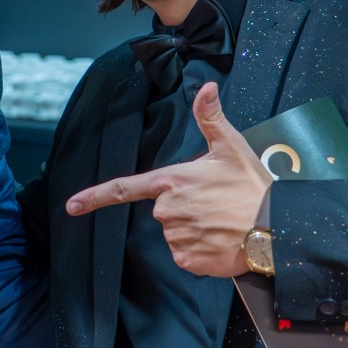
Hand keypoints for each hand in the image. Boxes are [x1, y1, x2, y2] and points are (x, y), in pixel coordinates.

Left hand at [65, 82, 272, 277]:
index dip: (95, 197)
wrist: (276, 228)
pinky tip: (220, 239)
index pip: (125, 188)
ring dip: (194, 228)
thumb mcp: (231, 147)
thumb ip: (210, 118)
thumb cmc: (252, 186)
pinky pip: (185, 254)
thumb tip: (206, 87)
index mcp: (172, 181)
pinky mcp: (188, 260)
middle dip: (184, 206)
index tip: (71, 206)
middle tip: (215, 202)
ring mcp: (176, 237)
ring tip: (222, 221)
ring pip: (175, 232)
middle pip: (164, 209)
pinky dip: (200, 250)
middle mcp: (168, 210)